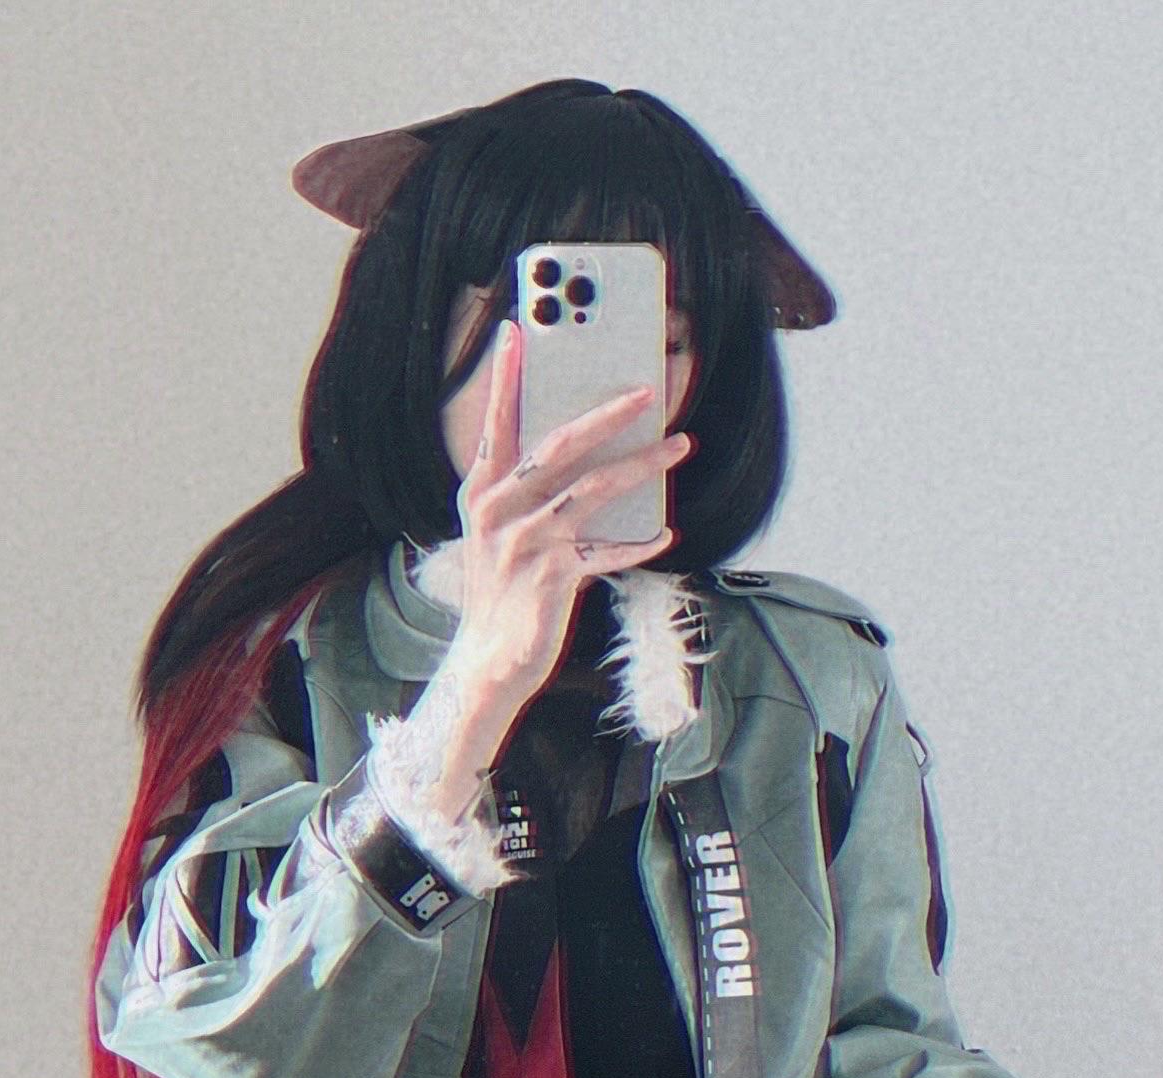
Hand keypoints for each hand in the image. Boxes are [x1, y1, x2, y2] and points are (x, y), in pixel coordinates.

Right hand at [437, 329, 688, 786]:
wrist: (489, 663)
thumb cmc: (504, 590)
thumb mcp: (503, 531)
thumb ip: (529, 487)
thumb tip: (585, 439)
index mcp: (483, 493)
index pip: (496, 424)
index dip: (505, 377)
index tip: (518, 329)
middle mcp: (498, 512)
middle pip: (558, 446)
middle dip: (607, 413)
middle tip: (647, 388)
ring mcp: (524, 544)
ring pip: (592, 489)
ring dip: (642, 464)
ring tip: (678, 443)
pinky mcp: (551, 577)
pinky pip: (607, 550)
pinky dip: (638, 542)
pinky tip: (663, 534)